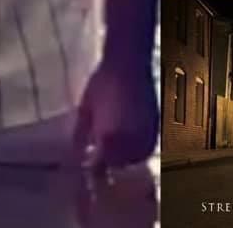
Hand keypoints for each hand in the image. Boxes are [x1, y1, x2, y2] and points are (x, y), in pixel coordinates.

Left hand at [72, 56, 158, 171]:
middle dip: (107, 162)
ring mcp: (145, 136)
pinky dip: (137, 152)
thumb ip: (80, 133)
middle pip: (117, 164)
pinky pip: (146, 149)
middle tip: (98, 155)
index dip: (92, 168)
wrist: (128, 64)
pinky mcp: (155, 128)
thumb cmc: (102, 83)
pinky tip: (129, 143)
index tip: (87, 165)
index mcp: (108, 137)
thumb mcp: (85, 108)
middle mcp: (129, 142)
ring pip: (134, 160)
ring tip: (113, 149)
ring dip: (123, 159)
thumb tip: (77, 152)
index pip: (99, 164)